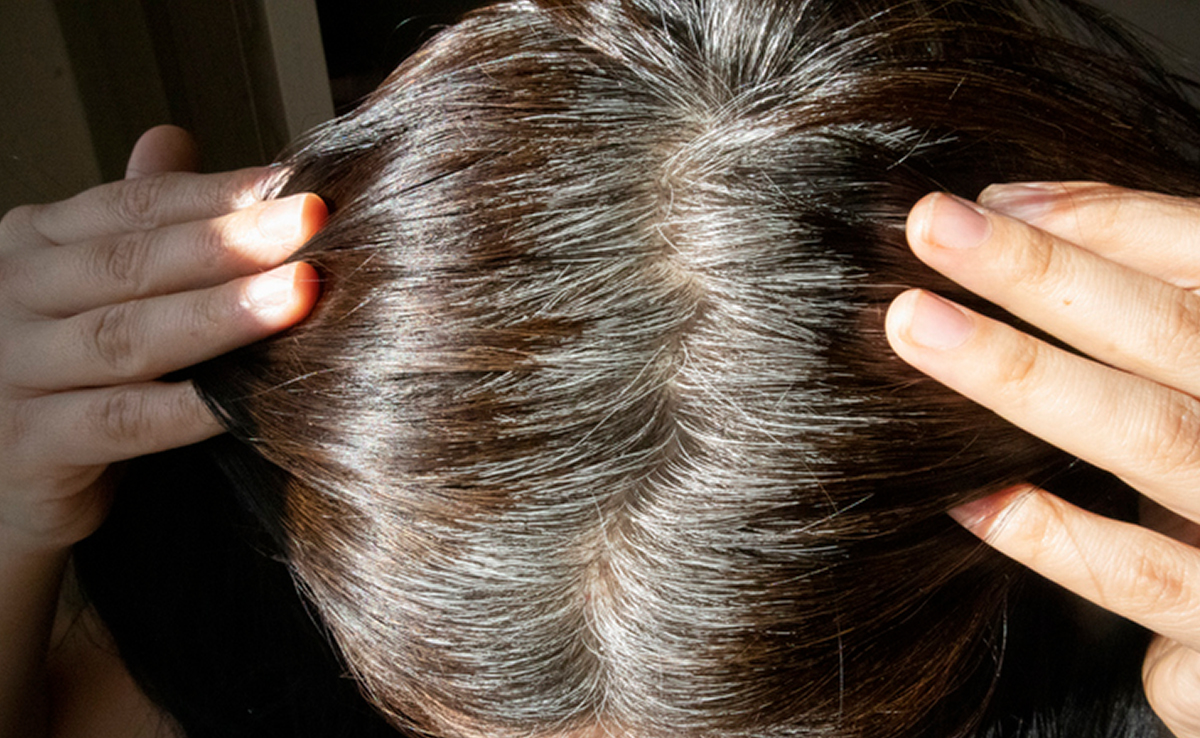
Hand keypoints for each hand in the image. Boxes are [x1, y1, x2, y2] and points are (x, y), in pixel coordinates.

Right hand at [0, 126, 321, 553]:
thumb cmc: (60, 375)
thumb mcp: (85, 287)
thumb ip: (130, 222)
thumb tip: (173, 136)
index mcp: (33, 242)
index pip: (134, 204)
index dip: (217, 193)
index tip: (295, 184)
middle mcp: (12, 295)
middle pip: (132, 261)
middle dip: (230, 240)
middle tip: (311, 220)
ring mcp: (12, 370)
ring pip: (127, 337)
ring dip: (219, 314)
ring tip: (298, 293)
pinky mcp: (28, 445)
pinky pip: (119, 422)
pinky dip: (185, 409)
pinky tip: (246, 398)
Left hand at [886, 184, 1199, 736]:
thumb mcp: (1192, 375)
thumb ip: (1141, 292)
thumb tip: (1012, 203)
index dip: (1105, 223)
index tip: (986, 201)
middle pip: (1176, 331)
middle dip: (1047, 275)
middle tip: (930, 223)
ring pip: (1154, 436)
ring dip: (1027, 376)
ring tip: (917, 326)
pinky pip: (1147, 580)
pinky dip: (1057, 536)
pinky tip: (969, 497)